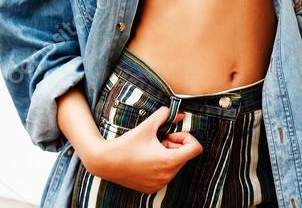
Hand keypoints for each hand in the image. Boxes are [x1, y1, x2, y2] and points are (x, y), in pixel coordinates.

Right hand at [83, 106, 202, 192]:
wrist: (105, 162)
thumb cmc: (127, 143)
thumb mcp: (147, 125)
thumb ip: (165, 115)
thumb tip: (180, 114)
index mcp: (169, 161)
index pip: (195, 149)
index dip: (187, 138)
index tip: (172, 134)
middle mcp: (167, 176)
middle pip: (185, 157)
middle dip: (175, 145)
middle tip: (159, 140)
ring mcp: (159, 184)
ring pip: (176, 166)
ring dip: (168, 155)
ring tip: (151, 150)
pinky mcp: (152, 188)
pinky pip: (165, 175)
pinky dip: (161, 166)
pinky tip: (146, 160)